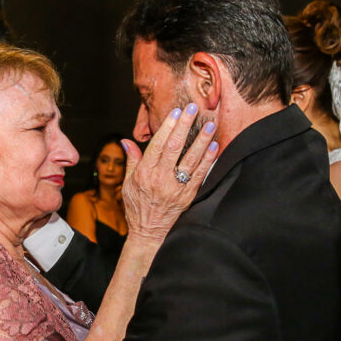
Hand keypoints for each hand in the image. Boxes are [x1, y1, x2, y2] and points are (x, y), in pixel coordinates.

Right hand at [121, 104, 217, 243]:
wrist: (149, 233)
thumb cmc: (137, 208)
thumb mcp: (128, 184)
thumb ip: (131, 161)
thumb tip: (126, 142)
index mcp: (144, 173)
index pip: (157, 144)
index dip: (167, 127)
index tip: (175, 113)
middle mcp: (160, 179)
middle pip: (175, 147)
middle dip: (185, 125)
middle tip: (193, 108)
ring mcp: (176, 188)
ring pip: (191, 159)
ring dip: (202, 140)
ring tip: (210, 124)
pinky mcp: (188, 196)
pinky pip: (200, 174)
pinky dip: (208, 160)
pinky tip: (214, 147)